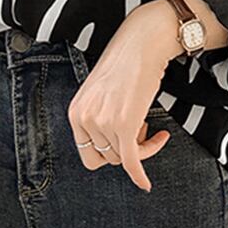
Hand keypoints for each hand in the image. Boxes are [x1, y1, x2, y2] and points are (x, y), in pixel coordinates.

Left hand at [67, 0, 189, 191]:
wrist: (142, 44)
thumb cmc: (126, 63)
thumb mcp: (101, 93)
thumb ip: (100, 117)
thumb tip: (114, 144)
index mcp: (75, 112)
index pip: (87, 153)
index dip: (108, 151)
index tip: (124, 138)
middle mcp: (85, 119)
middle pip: (106, 158)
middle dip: (126, 149)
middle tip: (141, 129)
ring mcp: (103, 122)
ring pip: (123, 158)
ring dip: (142, 149)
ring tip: (152, 127)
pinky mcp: (124, 125)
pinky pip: (131, 161)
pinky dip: (139, 175)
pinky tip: (146, 183)